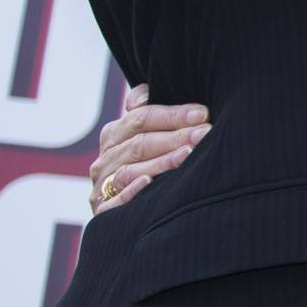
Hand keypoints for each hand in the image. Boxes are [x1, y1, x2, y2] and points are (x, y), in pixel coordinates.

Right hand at [90, 83, 209, 212]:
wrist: (125, 215)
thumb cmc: (143, 164)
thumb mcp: (141, 135)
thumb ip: (144, 113)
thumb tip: (146, 91)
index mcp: (114, 135)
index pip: (141, 118)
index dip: (172, 115)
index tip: (202, 113)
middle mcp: (105, 158)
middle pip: (140, 143)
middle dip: (175, 137)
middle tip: (204, 133)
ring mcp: (102, 185)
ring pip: (131, 170)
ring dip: (161, 161)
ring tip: (188, 154)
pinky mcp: (102, 211)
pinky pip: (114, 201)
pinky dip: (131, 192)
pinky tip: (149, 183)